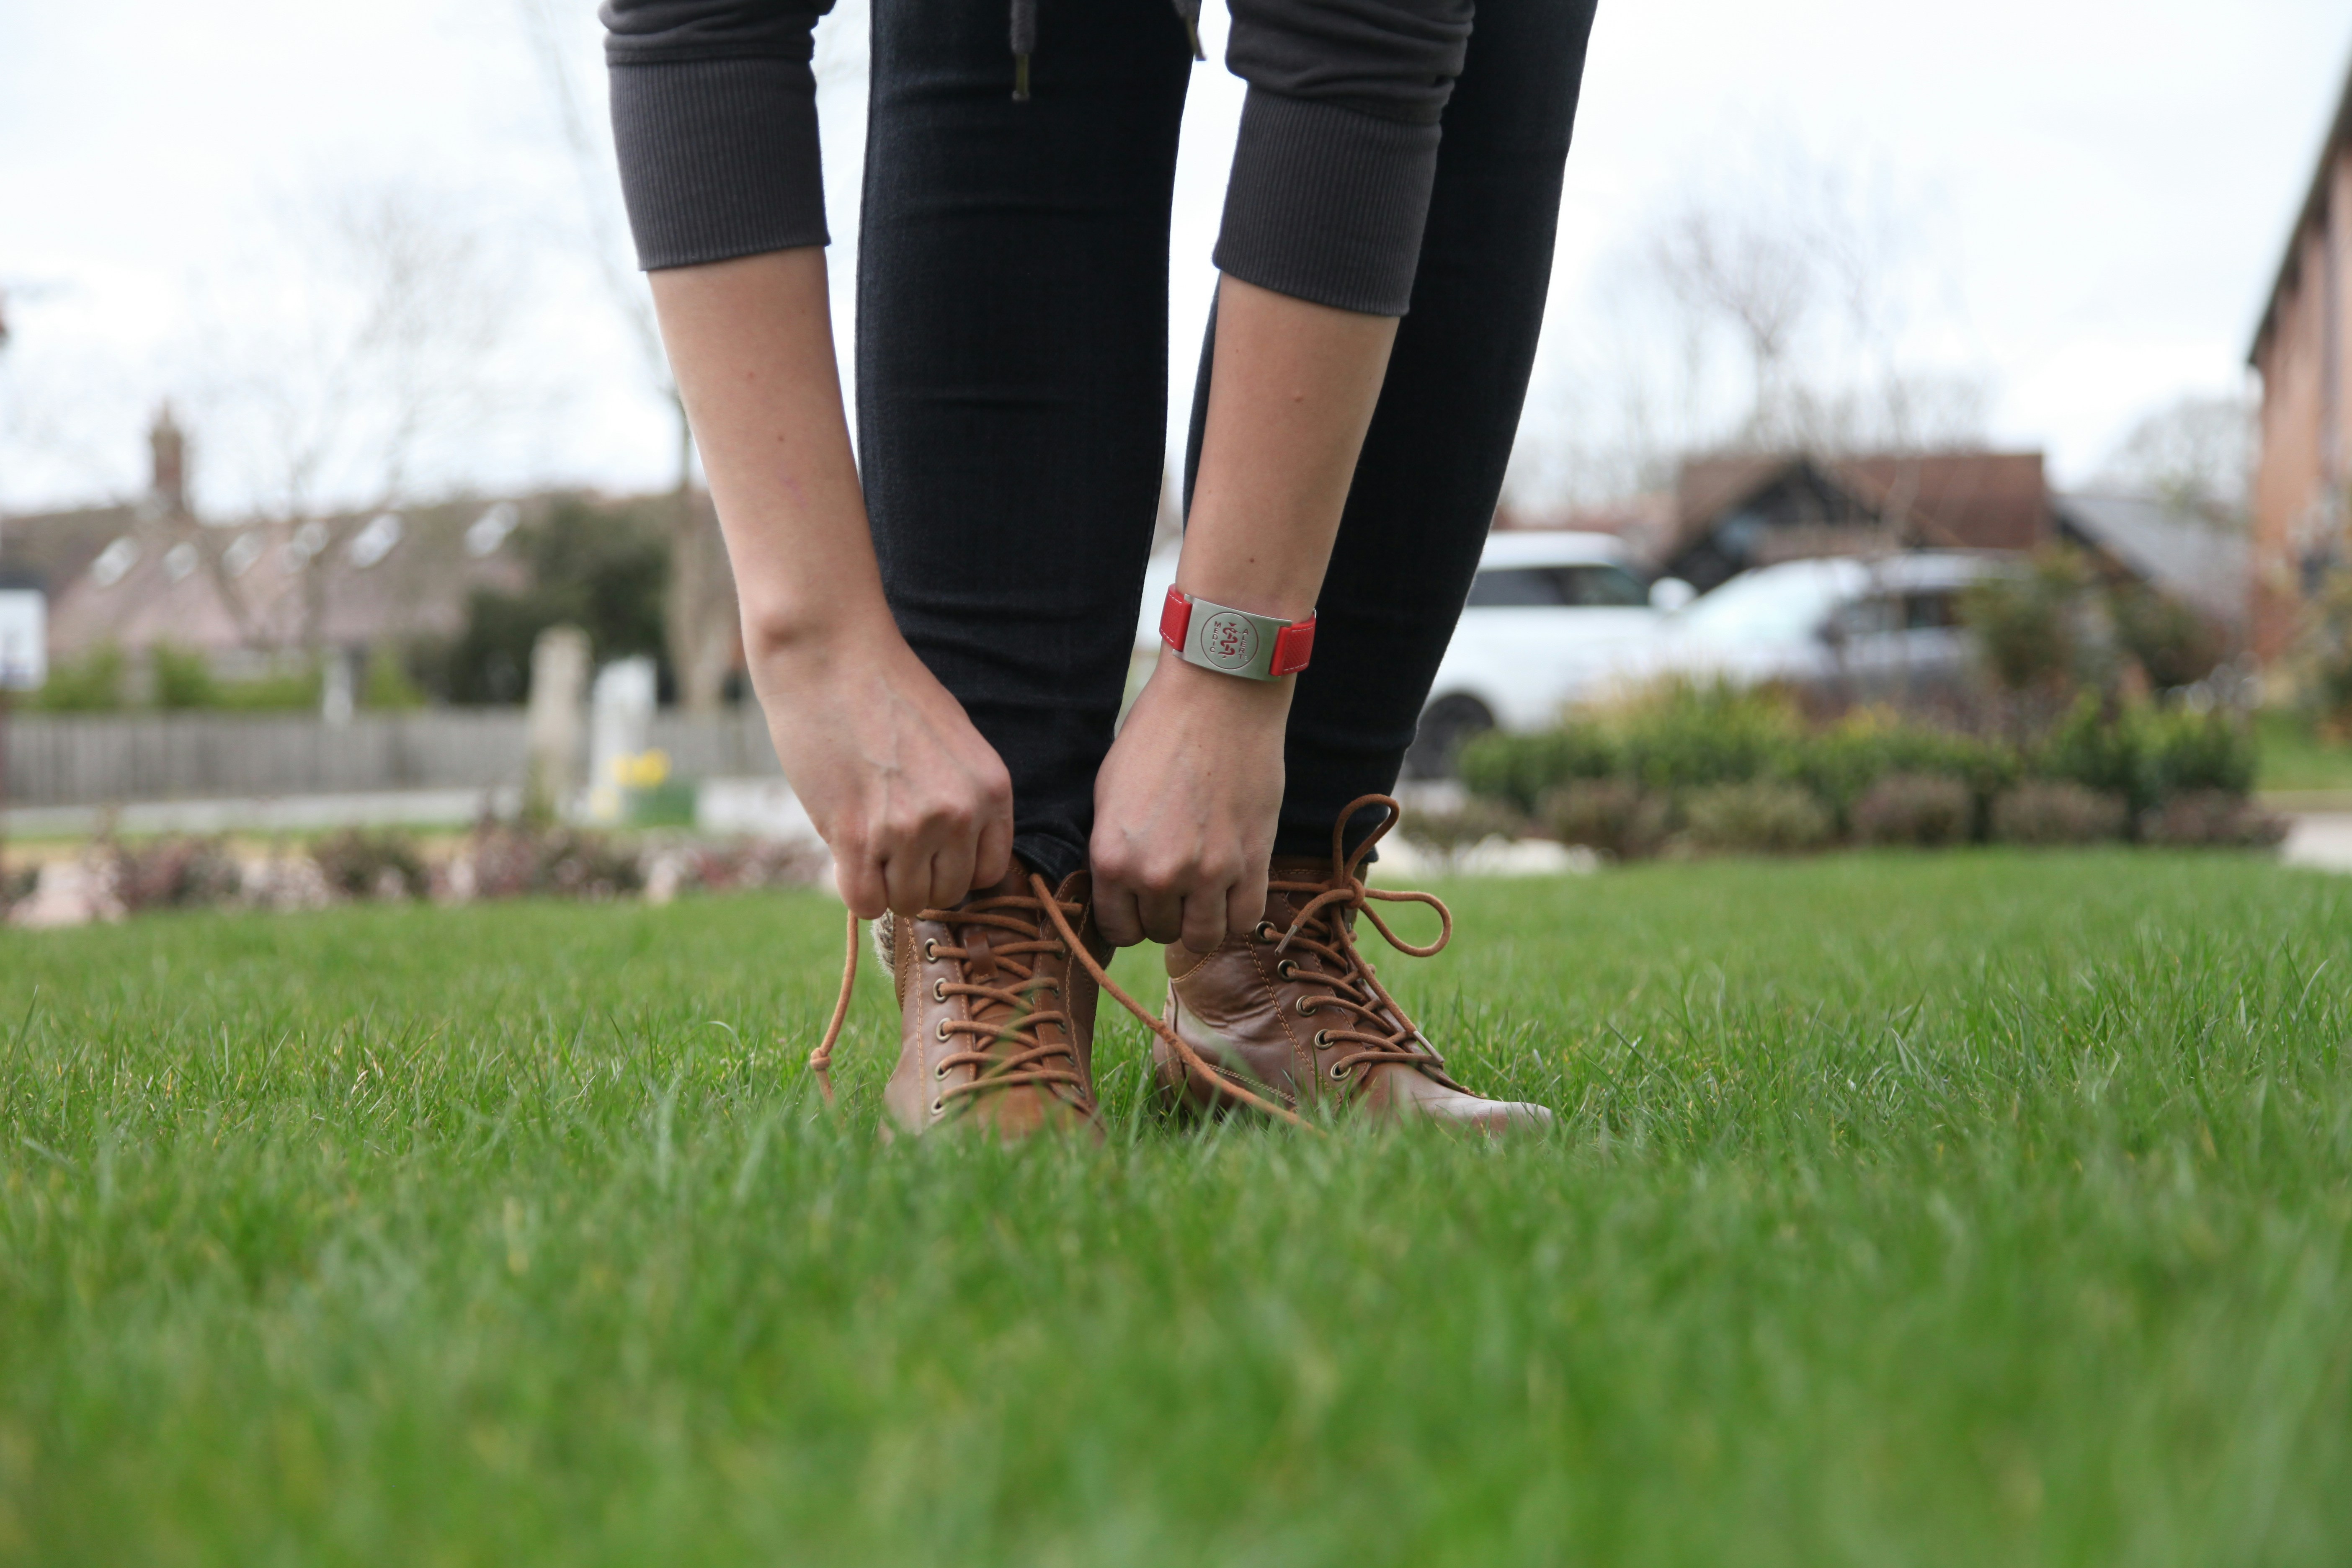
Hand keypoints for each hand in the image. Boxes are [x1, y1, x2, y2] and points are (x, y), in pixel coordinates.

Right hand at [748, 619, 1013, 918]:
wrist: (830, 654)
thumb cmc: (887, 691)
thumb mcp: (954, 740)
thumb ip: (962, 797)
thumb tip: (949, 857)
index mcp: (992, 789)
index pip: (989, 872)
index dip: (954, 868)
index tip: (928, 851)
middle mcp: (959, 813)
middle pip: (947, 893)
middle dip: (918, 878)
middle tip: (888, 843)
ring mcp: (909, 827)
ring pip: (907, 902)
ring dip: (885, 884)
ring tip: (866, 839)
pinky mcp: (857, 835)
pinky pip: (866, 903)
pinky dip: (856, 889)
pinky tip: (846, 854)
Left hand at [1090, 651, 1288, 951]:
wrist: (1217, 698)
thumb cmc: (1156, 736)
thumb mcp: (1109, 795)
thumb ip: (1114, 853)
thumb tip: (1119, 895)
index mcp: (1113, 859)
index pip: (1117, 929)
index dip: (1128, 917)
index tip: (1139, 901)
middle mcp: (1158, 874)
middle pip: (1161, 932)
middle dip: (1165, 912)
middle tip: (1175, 880)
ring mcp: (1209, 872)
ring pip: (1204, 937)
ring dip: (1202, 920)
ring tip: (1203, 890)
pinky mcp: (1253, 861)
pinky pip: (1246, 919)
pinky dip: (1238, 911)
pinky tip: (1233, 887)